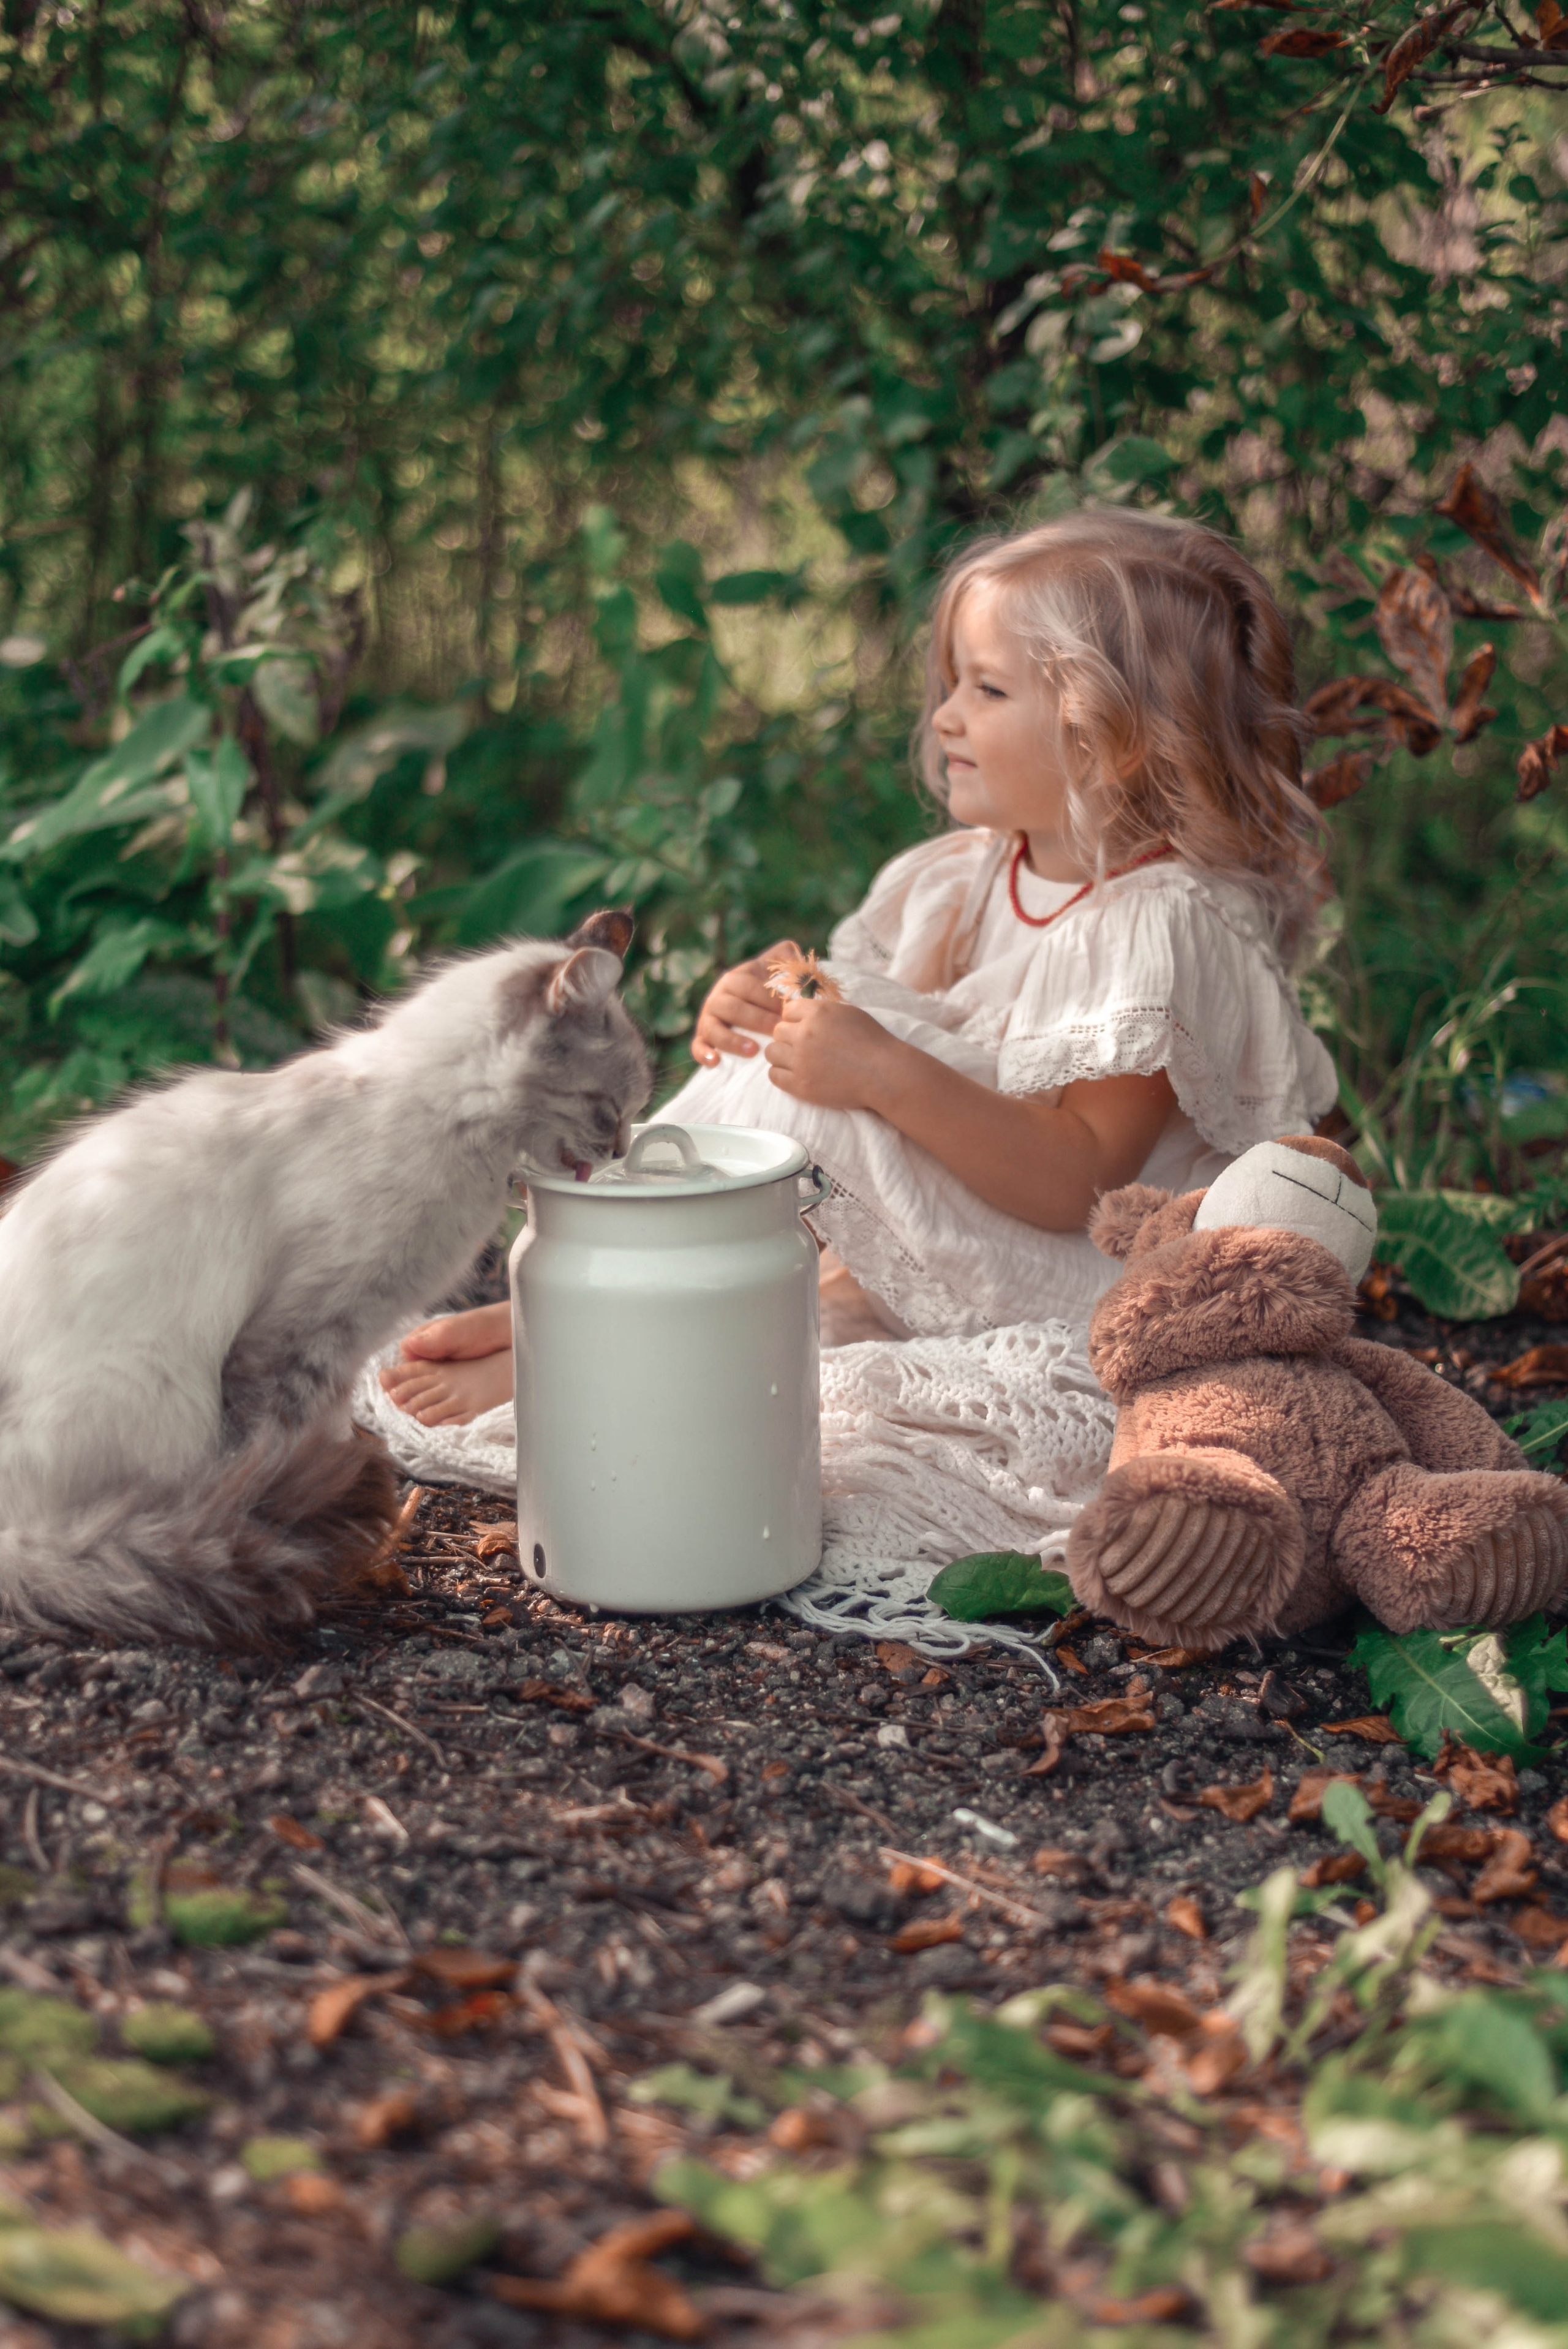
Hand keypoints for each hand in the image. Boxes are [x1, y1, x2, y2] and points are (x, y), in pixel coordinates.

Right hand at [691, 944, 792, 1064]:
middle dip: (757, 1019)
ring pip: (714, 1028)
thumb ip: (784, 957)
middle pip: (733, 1008)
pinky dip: (704, 1053)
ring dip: (732, 1040)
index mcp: (735, 979)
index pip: (748, 987)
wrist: (752, 1008)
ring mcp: (708, 1018)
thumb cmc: (767, 989)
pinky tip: (716, 1061)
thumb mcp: (775, 969)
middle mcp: (718, 997)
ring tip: (753, 1050)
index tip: (787, 1010)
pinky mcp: (703, 1038)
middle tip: (777, 1030)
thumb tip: (792, 951)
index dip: (767, 997)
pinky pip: (697, 1046)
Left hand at [765, 996, 899, 1110]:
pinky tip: (795, 1074)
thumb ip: (821, 1011)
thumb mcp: (847, 1013)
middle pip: (778, 1031)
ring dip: (782, 1055)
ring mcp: (800, 1061)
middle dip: (789, 1037)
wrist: (883, 1073)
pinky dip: (781, 1073)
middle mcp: (804, 1034)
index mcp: (817, 1013)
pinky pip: (774, 1075)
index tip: (806, 1028)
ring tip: (798, 1060)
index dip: (796, 1019)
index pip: (788, 1010)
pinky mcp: (800, 1085)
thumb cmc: (872, 1041)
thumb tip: (801, 1013)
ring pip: (772, 1052)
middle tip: (805, 1047)